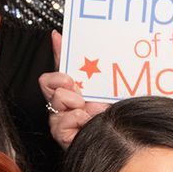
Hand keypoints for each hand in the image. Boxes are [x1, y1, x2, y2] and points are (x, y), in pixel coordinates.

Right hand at [42, 30, 103, 148]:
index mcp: (67, 91)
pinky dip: (78, 120)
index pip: (49, 78)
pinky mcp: (63, 136)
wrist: (124, 128)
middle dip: (66, 85)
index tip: (70, 78)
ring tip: (91, 110)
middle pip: (47, 85)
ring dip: (76, 103)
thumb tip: (57, 35)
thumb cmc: (111, 106)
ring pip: (56, 100)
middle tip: (82, 93)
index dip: (56, 75)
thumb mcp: (97, 78)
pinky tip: (88, 122)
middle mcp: (61, 105)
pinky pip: (62, 122)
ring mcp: (61, 121)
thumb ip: (76, 57)